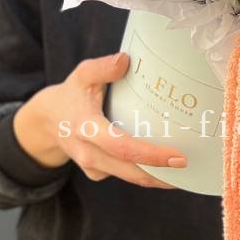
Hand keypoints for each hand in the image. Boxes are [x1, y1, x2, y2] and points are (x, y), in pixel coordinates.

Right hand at [12, 51, 187, 189]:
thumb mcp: (82, 75)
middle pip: (131, 171)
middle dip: (163, 175)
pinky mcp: (96, 172)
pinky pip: (124, 176)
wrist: (48, 121)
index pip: (122, 147)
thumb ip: (102, 67)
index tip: (178, 157)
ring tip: (186, 173)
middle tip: (191, 168)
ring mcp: (92, 166)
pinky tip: (165, 168)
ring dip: (158, 178)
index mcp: (87, 127)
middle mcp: (89, 152)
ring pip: (130, 178)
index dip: (151, 155)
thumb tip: (125, 60)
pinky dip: (145, 174)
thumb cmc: (71, 94)